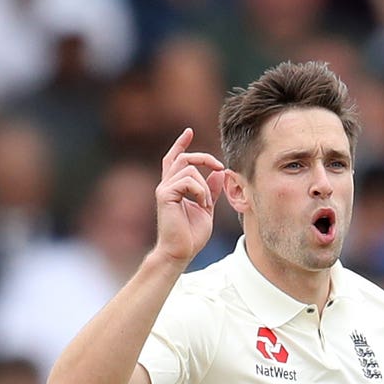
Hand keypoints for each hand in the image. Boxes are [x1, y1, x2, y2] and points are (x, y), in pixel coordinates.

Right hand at [154, 128, 225, 268]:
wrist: (181, 252)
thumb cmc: (191, 235)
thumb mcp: (206, 209)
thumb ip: (211, 191)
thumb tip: (218, 173)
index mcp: (175, 187)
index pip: (175, 159)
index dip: (181, 144)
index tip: (189, 131)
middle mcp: (167, 185)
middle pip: (183, 158)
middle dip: (204, 157)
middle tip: (219, 166)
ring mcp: (164, 189)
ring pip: (188, 169)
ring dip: (203, 186)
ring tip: (206, 204)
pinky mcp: (165, 195)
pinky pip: (188, 180)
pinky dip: (200, 191)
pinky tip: (201, 205)